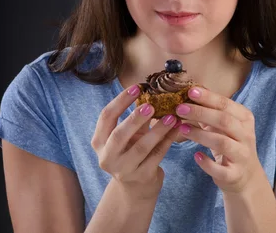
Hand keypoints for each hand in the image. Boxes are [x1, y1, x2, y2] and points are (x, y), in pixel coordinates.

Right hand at [91, 84, 180, 199]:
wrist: (135, 187)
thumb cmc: (130, 152)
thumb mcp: (127, 135)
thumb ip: (134, 117)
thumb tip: (150, 90)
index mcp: (99, 141)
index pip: (106, 117)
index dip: (120, 101)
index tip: (136, 87)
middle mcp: (107, 157)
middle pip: (119, 135)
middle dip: (135, 119)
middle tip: (151, 105)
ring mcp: (124, 170)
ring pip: (141, 147)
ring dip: (158, 130)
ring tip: (171, 117)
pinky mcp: (141, 177)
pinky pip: (157, 155)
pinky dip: (168, 140)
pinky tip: (176, 129)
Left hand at [175, 86, 263, 193]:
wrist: (246, 176)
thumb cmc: (231, 144)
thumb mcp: (225, 125)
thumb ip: (211, 111)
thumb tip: (190, 92)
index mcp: (244, 119)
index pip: (226, 104)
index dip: (208, 97)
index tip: (190, 91)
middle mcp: (246, 136)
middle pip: (224, 120)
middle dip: (200, 113)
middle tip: (180, 108)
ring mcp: (242, 156)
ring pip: (222, 142)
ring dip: (199, 135)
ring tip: (182, 128)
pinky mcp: (234, 174)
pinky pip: (220, 169)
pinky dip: (207, 163)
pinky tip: (196, 156)